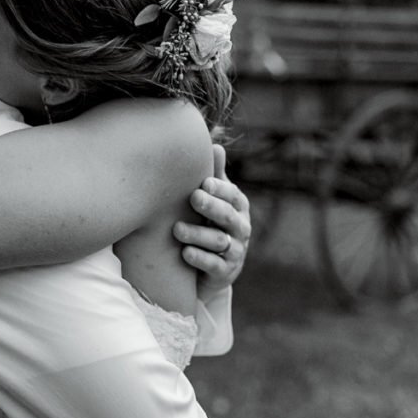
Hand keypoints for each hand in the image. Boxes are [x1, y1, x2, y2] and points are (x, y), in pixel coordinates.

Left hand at [174, 144, 251, 296]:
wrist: (209, 267)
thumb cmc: (208, 221)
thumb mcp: (213, 199)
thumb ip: (214, 175)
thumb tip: (216, 144)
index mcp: (237, 207)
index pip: (233, 196)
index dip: (221, 189)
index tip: (204, 183)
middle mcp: (240, 228)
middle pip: (228, 217)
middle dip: (212, 207)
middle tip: (193, 198)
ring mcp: (235, 251)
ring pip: (219, 242)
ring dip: (198, 234)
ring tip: (177, 230)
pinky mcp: (225, 272)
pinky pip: (215, 266)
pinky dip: (200, 259)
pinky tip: (184, 253)